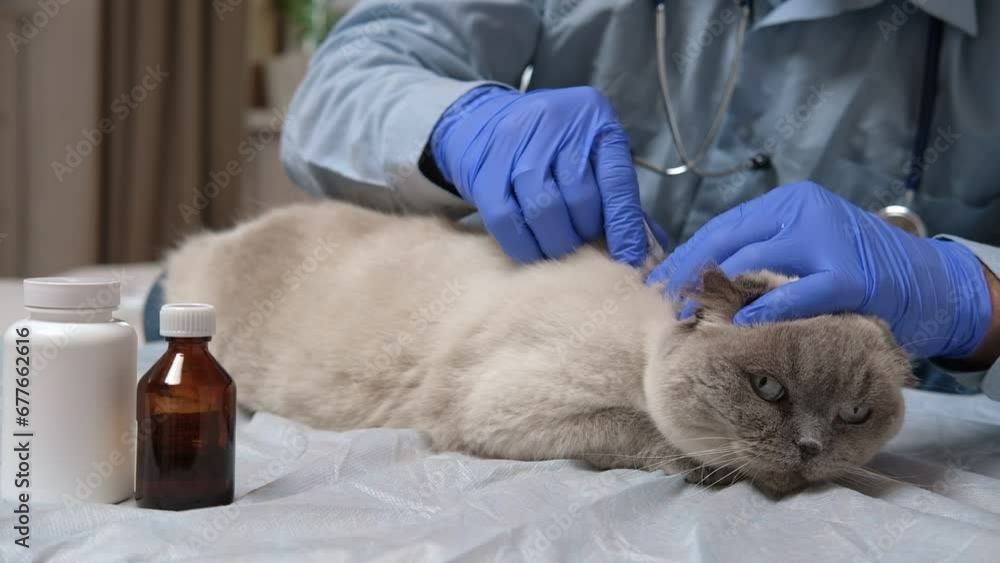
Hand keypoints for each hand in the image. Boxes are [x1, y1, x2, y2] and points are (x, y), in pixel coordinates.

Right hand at [431, 85, 653, 265]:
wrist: (481, 123)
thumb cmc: (550, 146)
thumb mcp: (590, 152)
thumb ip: (618, 195)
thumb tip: (651, 246)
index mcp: (594, 117)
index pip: (616, 178)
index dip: (625, 224)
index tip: (629, 258)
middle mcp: (555, 123)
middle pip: (579, 196)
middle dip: (585, 234)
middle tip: (585, 249)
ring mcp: (515, 143)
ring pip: (543, 209)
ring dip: (555, 243)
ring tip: (559, 252)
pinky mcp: (483, 169)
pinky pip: (506, 220)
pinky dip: (523, 245)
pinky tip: (532, 251)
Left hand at [648, 182, 991, 358]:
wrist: (926, 282)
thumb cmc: (854, 269)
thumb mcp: (804, 247)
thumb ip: (761, 253)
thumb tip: (697, 280)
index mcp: (787, 203)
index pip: (721, 228)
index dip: (685, 257)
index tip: (658, 283)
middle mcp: (803, 210)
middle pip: (728, 243)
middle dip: (691, 278)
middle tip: (668, 307)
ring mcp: (826, 238)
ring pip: (754, 264)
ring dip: (718, 295)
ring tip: (693, 318)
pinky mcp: (848, 274)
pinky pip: (795, 293)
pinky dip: (765, 310)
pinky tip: (741, 325)